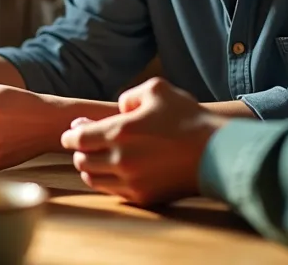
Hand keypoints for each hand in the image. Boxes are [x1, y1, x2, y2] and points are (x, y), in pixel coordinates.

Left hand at [60, 78, 225, 205]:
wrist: (218, 153)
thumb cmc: (188, 119)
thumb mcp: (157, 90)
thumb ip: (130, 96)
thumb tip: (119, 110)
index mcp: (119, 132)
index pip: (77, 138)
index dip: (70, 135)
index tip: (72, 132)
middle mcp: (120, 159)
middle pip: (81, 160)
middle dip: (79, 151)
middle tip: (84, 145)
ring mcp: (131, 181)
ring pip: (93, 179)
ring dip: (90, 168)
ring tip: (96, 159)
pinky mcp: (143, 197)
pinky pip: (112, 192)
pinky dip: (107, 182)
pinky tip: (114, 172)